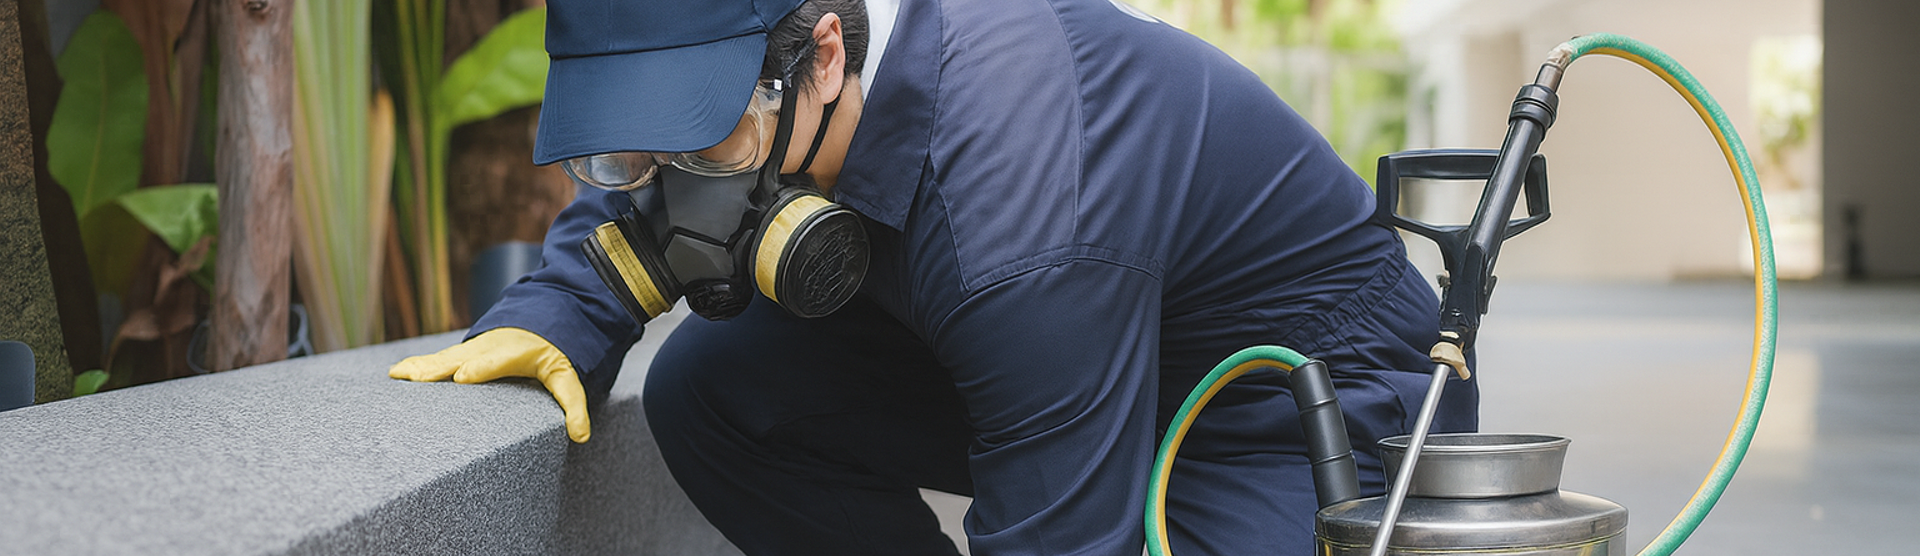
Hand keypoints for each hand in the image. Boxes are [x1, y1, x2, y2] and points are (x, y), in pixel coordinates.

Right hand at [389, 328, 591, 442]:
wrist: (541, 317)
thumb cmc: (552, 351)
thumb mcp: (567, 375)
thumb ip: (574, 404)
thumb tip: (581, 436)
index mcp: (516, 353)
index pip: (497, 362)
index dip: (480, 368)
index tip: (463, 377)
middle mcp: (490, 348)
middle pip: (462, 358)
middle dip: (440, 368)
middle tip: (419, 379)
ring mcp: (473, 348)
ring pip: (444, 357)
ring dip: (421, 367)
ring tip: (398, 376)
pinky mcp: (462, 352)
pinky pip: (437, 358)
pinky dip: (416, 365)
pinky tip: (395, 374)